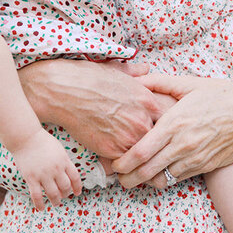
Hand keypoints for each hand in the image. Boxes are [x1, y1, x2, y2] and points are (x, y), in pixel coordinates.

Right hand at [12, 128, 82, 210]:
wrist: (25, 137)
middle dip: (66, 194)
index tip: (77, 193)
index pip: (75, 178)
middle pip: (65, 187)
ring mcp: (44, 174)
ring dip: (56, 201)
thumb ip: (64, 161)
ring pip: (53, 194)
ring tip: (55, 203)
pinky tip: (41, 208)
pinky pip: (37, 196)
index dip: (77, 187)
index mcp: (64, 160)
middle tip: (63, 196)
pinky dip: (40, 204)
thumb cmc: (42, 141)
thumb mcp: (58, 149)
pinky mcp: (31, 178)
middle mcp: (56, 169)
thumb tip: (68, 173)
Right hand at [18, 58, 171, 158]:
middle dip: (154, 145)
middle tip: (151, 152)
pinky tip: (117, 162)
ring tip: (137, 162)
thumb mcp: (117, 70)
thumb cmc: (89, 77)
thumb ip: (136, 72)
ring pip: (143, 155)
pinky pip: (124, 163)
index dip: (162, 127)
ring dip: (139, 158)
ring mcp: (128, 136)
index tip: (156, 131)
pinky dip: (121, 164)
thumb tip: (146, 68)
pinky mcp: (111, 149)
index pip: (168, 121)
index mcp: (147, 101)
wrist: (64, 90)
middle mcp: (142, 120)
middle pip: (159, 141)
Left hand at [112, 73, 232, 188]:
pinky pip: (177, 179)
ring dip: (143, 182)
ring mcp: (194, 158)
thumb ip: (159, 82)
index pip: (141, 150)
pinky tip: (154, 175)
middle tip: (115, 178)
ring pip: (161, 179)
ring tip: (130, 179)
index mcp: (174, 122)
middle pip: (146, 170)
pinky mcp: (204, 167)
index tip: (111, 164)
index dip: (122, 162)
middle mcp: (182, 144)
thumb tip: (136, 78)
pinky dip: (162, 180)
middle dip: (127, 178)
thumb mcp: (190, 84)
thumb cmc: (222, 96)